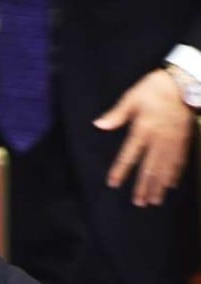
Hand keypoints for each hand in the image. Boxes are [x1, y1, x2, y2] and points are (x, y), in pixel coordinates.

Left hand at [93, 68, 194, 206]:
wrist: (184, 81)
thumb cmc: (155, 88)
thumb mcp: (133, 97)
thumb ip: (117, 114)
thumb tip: (98, 125)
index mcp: (144, 128)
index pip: (129, 155)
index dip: (121, 170)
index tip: (113, 184)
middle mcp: (159, 138)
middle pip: (150, 167)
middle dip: (144, 186)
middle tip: (139, 203)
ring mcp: (174, 139)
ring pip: (166, 167)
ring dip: (159, 185)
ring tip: (154, 200)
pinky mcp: (184, 138)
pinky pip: (180, 159)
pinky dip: (175, 173)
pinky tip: (171, 185)